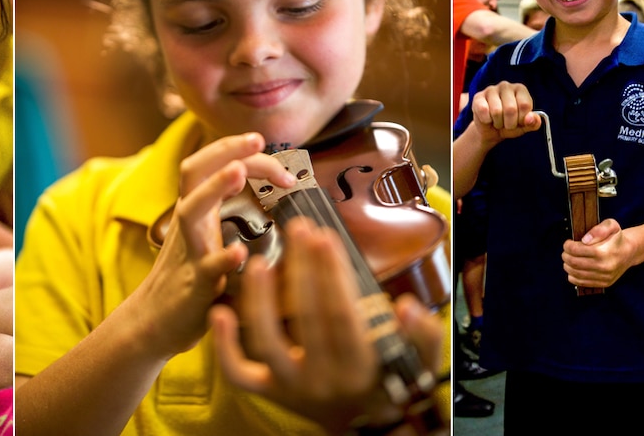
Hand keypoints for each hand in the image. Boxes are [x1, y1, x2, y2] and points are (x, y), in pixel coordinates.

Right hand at [132, 132, 296, 358]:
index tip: (278, 155)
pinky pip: (207, 268)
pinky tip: (240, 251)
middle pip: (195, 171)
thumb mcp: (205, 236)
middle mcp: (189, 223)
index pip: (214, 164)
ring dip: (215, 187)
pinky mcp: (194, 285)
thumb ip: (224, 210)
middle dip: (225, 149)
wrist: (152, 325)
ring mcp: (189, 251)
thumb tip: (262, 183)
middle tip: (257, 139)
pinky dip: (223, 258)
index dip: (244, 153)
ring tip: (239, 172)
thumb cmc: (189, 278)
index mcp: (197, 210)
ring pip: (192, 210)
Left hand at [210, 217, 442, 433]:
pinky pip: (240, 374)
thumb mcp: (422, 364)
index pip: (342, 314)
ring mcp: (291, 386)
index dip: (333, 275)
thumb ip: (423, 336)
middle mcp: (322, 378)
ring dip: (259, 301)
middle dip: (303, 269)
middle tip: (298, 228)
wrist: (369, 430)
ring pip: (267, 342)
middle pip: (306, 317)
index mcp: (359, 366)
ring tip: (258, 261)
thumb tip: (408, 306)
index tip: (326, 236)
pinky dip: (225, 347)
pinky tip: (219, 311)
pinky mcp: (269, 392)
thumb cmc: (394, 384)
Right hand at [470, 81, 540, 147]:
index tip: (519, 122)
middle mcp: (506, 86)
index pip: (525, 105)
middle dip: (509, 124)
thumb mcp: (525, 126)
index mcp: (520, 89)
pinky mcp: (478, 97)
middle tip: (506, 124)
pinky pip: (483, 111)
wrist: (490, 131)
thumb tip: (531, 118)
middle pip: (511, 109)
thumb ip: (533, 123)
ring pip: (496, 111)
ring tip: (497, 121)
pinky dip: (486, 120)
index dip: (522, 119)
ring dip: (498, 123)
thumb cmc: (510, 125)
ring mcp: (490, 90)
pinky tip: (487, 118)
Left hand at [563, 218, 633, 288]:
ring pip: (575, 273)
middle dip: (565, 255)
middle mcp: (605, 267)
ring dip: (567, 265)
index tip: (568, 243)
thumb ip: (598, 230)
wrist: (629, 252)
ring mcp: (604, 277)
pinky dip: (572, 276)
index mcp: (604, 252)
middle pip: (573, 262)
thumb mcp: (611, 226)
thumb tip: (584, 240)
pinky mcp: (604, 283)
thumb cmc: (617, 238)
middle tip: (566, 251)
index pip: (575, 250)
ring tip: (570, 259)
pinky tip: (574, 268)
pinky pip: (580, 282)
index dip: (567, 246)